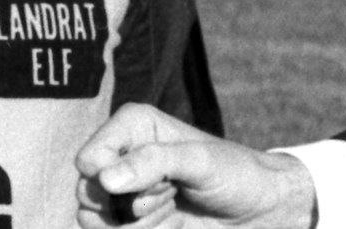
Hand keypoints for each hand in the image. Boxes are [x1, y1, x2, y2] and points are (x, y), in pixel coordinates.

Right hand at [76, 103, 317, 228]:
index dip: (113, 179)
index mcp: (131, 127)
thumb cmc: (234, 173)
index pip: (88, 160)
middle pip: (87, 194)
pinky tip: (172, 226)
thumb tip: (105, 179)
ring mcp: (124, 193)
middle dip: (130, 206)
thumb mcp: (199, 161)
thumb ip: (153, 162)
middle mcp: (120, 157)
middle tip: (169, 196)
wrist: (258, 210)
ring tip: (171, 213)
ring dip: (136, 226)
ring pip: (94, 221)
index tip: (159, 181)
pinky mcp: (131, 222)